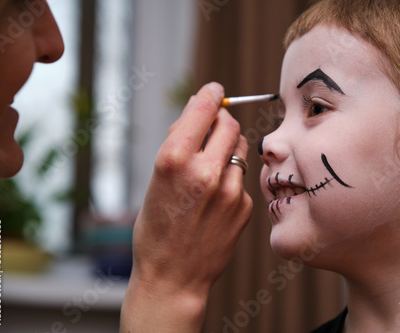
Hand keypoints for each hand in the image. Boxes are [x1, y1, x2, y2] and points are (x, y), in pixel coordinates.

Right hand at [121, 82, 252, 331]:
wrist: (173, 277)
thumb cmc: (156, 228)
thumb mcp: (155, 180)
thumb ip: (179, 144)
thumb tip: (199, 113)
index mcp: (173, 160)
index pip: (203, 109)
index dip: (210, 94)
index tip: (215, 90)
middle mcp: (204, 171)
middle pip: (230, 124)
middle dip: (221, 122)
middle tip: (211, 131)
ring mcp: (229, 190)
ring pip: (240, 148)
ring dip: (228, 149)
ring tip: (210, 171)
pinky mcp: (244, 207)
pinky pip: (242, 177)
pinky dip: (232, 178)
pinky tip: (216, 199)